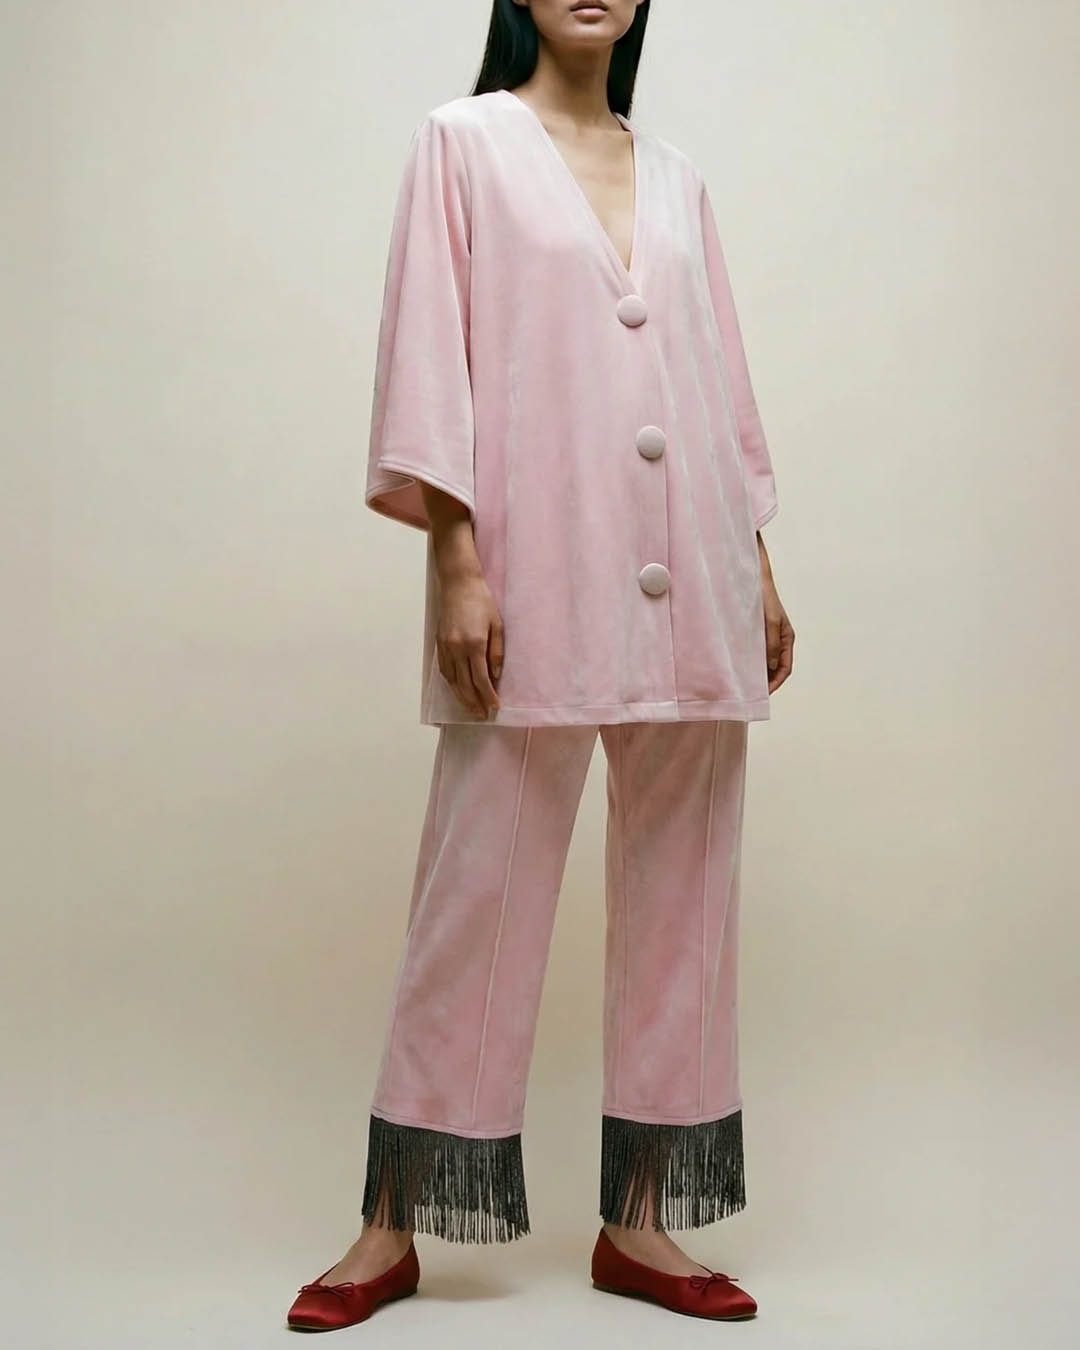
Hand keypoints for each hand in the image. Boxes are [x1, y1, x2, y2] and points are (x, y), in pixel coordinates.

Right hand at [435, 572, 503, 716]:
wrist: (459, 584)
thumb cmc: (482, 601)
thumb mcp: (497, 624)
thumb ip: (497, 652)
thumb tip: (495, 675)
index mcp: (474, 644)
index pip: (481, 679)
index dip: (488, 696)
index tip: (494, 707)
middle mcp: (457, 649)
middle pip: (465, 684)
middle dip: (474, 702)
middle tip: (481, 715)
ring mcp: (445, 647)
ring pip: (452, 680)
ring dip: (460, 697)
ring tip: (470, 708)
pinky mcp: (439, 644)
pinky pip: (444, 670)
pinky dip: (450, 683)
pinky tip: (457, 690)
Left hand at [757, 533, 793, 692]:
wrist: (753, 576)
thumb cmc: (765, 597)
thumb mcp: (771, 623)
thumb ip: (772, 646)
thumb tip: (771, 669)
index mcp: (787, 639)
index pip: (785, 668)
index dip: (776, 683)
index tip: (764, 694)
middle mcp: (778, 640)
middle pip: (774, 667)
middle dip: (765, 682)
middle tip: (750, 694)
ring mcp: (766, 636)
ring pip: (762, 660)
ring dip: (755, 672)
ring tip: (743, 684)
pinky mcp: (754, 631)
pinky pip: (752, 650)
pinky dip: (747, 661)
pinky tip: (736, 666)